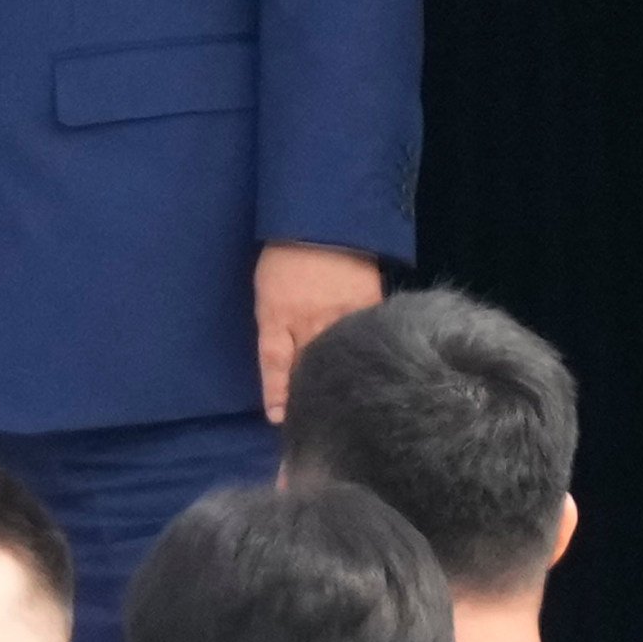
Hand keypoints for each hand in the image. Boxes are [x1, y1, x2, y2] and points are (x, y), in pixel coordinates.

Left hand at [253, 242, 385, 424]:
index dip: (277, 392)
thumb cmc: (285, 258)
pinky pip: (368, 336)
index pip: (275, 362)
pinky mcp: (369, 304)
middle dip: (311, 394)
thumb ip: (273, 330)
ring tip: (350, 403)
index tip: (279, 418)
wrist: (322, 220)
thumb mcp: (267, 293)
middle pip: (309, 366)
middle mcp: (308, 319)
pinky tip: (376, 369)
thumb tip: (285, 366)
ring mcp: (340, 313)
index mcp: (277, 314)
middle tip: (316, 421)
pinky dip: (368, 353)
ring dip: (342, 377)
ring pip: (340, 355)